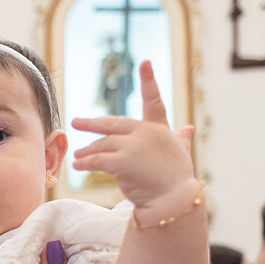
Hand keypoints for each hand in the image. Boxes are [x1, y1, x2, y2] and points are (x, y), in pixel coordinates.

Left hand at [69, 60, 196, 209]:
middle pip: (112, 124)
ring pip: (102, 145)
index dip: (149, 80)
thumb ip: (180, 139)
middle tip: (76, 122)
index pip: (154, 100)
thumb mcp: (180, 153)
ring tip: (78, 157)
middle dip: (93, 124)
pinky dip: (86, 163)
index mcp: (159, 129)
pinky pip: (97, 160)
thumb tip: (189, 128)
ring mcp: (133, 146)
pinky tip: (77, 166)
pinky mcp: (122, 161)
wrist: (174, 201)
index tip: (145, 62)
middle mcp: (145, 133)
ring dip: (88, 151)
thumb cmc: (177, 180)